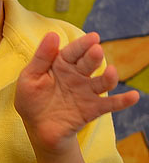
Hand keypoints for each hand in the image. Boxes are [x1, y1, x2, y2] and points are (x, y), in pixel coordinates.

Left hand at [15, 31, 138, 155]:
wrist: (38, 128)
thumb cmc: (32, 99)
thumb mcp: (30, 77)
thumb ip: (41, 58)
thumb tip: (52, 34)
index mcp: (61, 64)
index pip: (73, 51)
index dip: (82, 44)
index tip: (93, 37)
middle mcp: (77, 75)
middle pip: (89, 63)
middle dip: (94, 56)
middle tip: (96, 51)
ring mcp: (87, 92)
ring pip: (102, 82)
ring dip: (109, 77)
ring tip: (112, 72)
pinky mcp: (93, 109)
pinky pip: (111, 104)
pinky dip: (123, 100)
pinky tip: (134, 96)